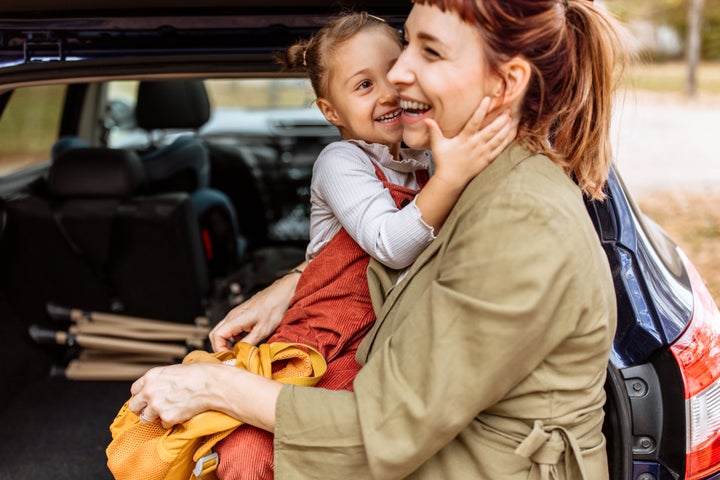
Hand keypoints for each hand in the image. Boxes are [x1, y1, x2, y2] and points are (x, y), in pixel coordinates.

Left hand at [129, 361, 281, 430]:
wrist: (212, 384)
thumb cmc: (199, 374)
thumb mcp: (175, 370)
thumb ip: (162, 379)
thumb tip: (160, 387)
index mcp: (151, 376)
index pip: (134, 390)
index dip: (142, 395)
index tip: (147, 399)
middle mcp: (150, 391)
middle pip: (134, 406)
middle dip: (143, 409)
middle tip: (152, 410)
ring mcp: (157, 406)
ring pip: (145, 419)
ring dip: (155, 417)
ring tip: (167, 413)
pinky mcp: (167, 418)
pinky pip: (163, 424)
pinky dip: (171, 422)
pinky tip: (180, 413)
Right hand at [209, 267, 302, 350]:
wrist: (281, 293)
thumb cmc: (274, 309)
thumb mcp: (262, 331)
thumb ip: (248, 343)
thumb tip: (239, 354)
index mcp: (235, 319)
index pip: (216, 336)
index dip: (220, 349)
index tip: (230, 357)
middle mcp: (232, 316)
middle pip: (216, 334)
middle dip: (221, 347)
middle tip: (233, 357)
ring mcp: (236, 314)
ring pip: (223, 331)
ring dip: (227, 343)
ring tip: (239, 351)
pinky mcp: (241, 314)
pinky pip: (231, 328)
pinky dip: (234, 337)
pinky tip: (246, 342)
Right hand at [428, 96, 516, 188]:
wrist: (451, 180)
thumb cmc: (444, 161)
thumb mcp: (437, 145)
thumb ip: (434, 131)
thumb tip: (426, 120)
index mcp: (464, 139)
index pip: (474, 121)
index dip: (481, 110)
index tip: (488, 99)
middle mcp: (476, 145)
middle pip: (492, 129)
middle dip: (501, 119)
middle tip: (508, 110)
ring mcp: (483, 153)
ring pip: (498, 138)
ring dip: (506, 128)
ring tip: (511, 119)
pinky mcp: (487, 160)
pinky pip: (500, 149)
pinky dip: (507, 140)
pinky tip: (511, 133)